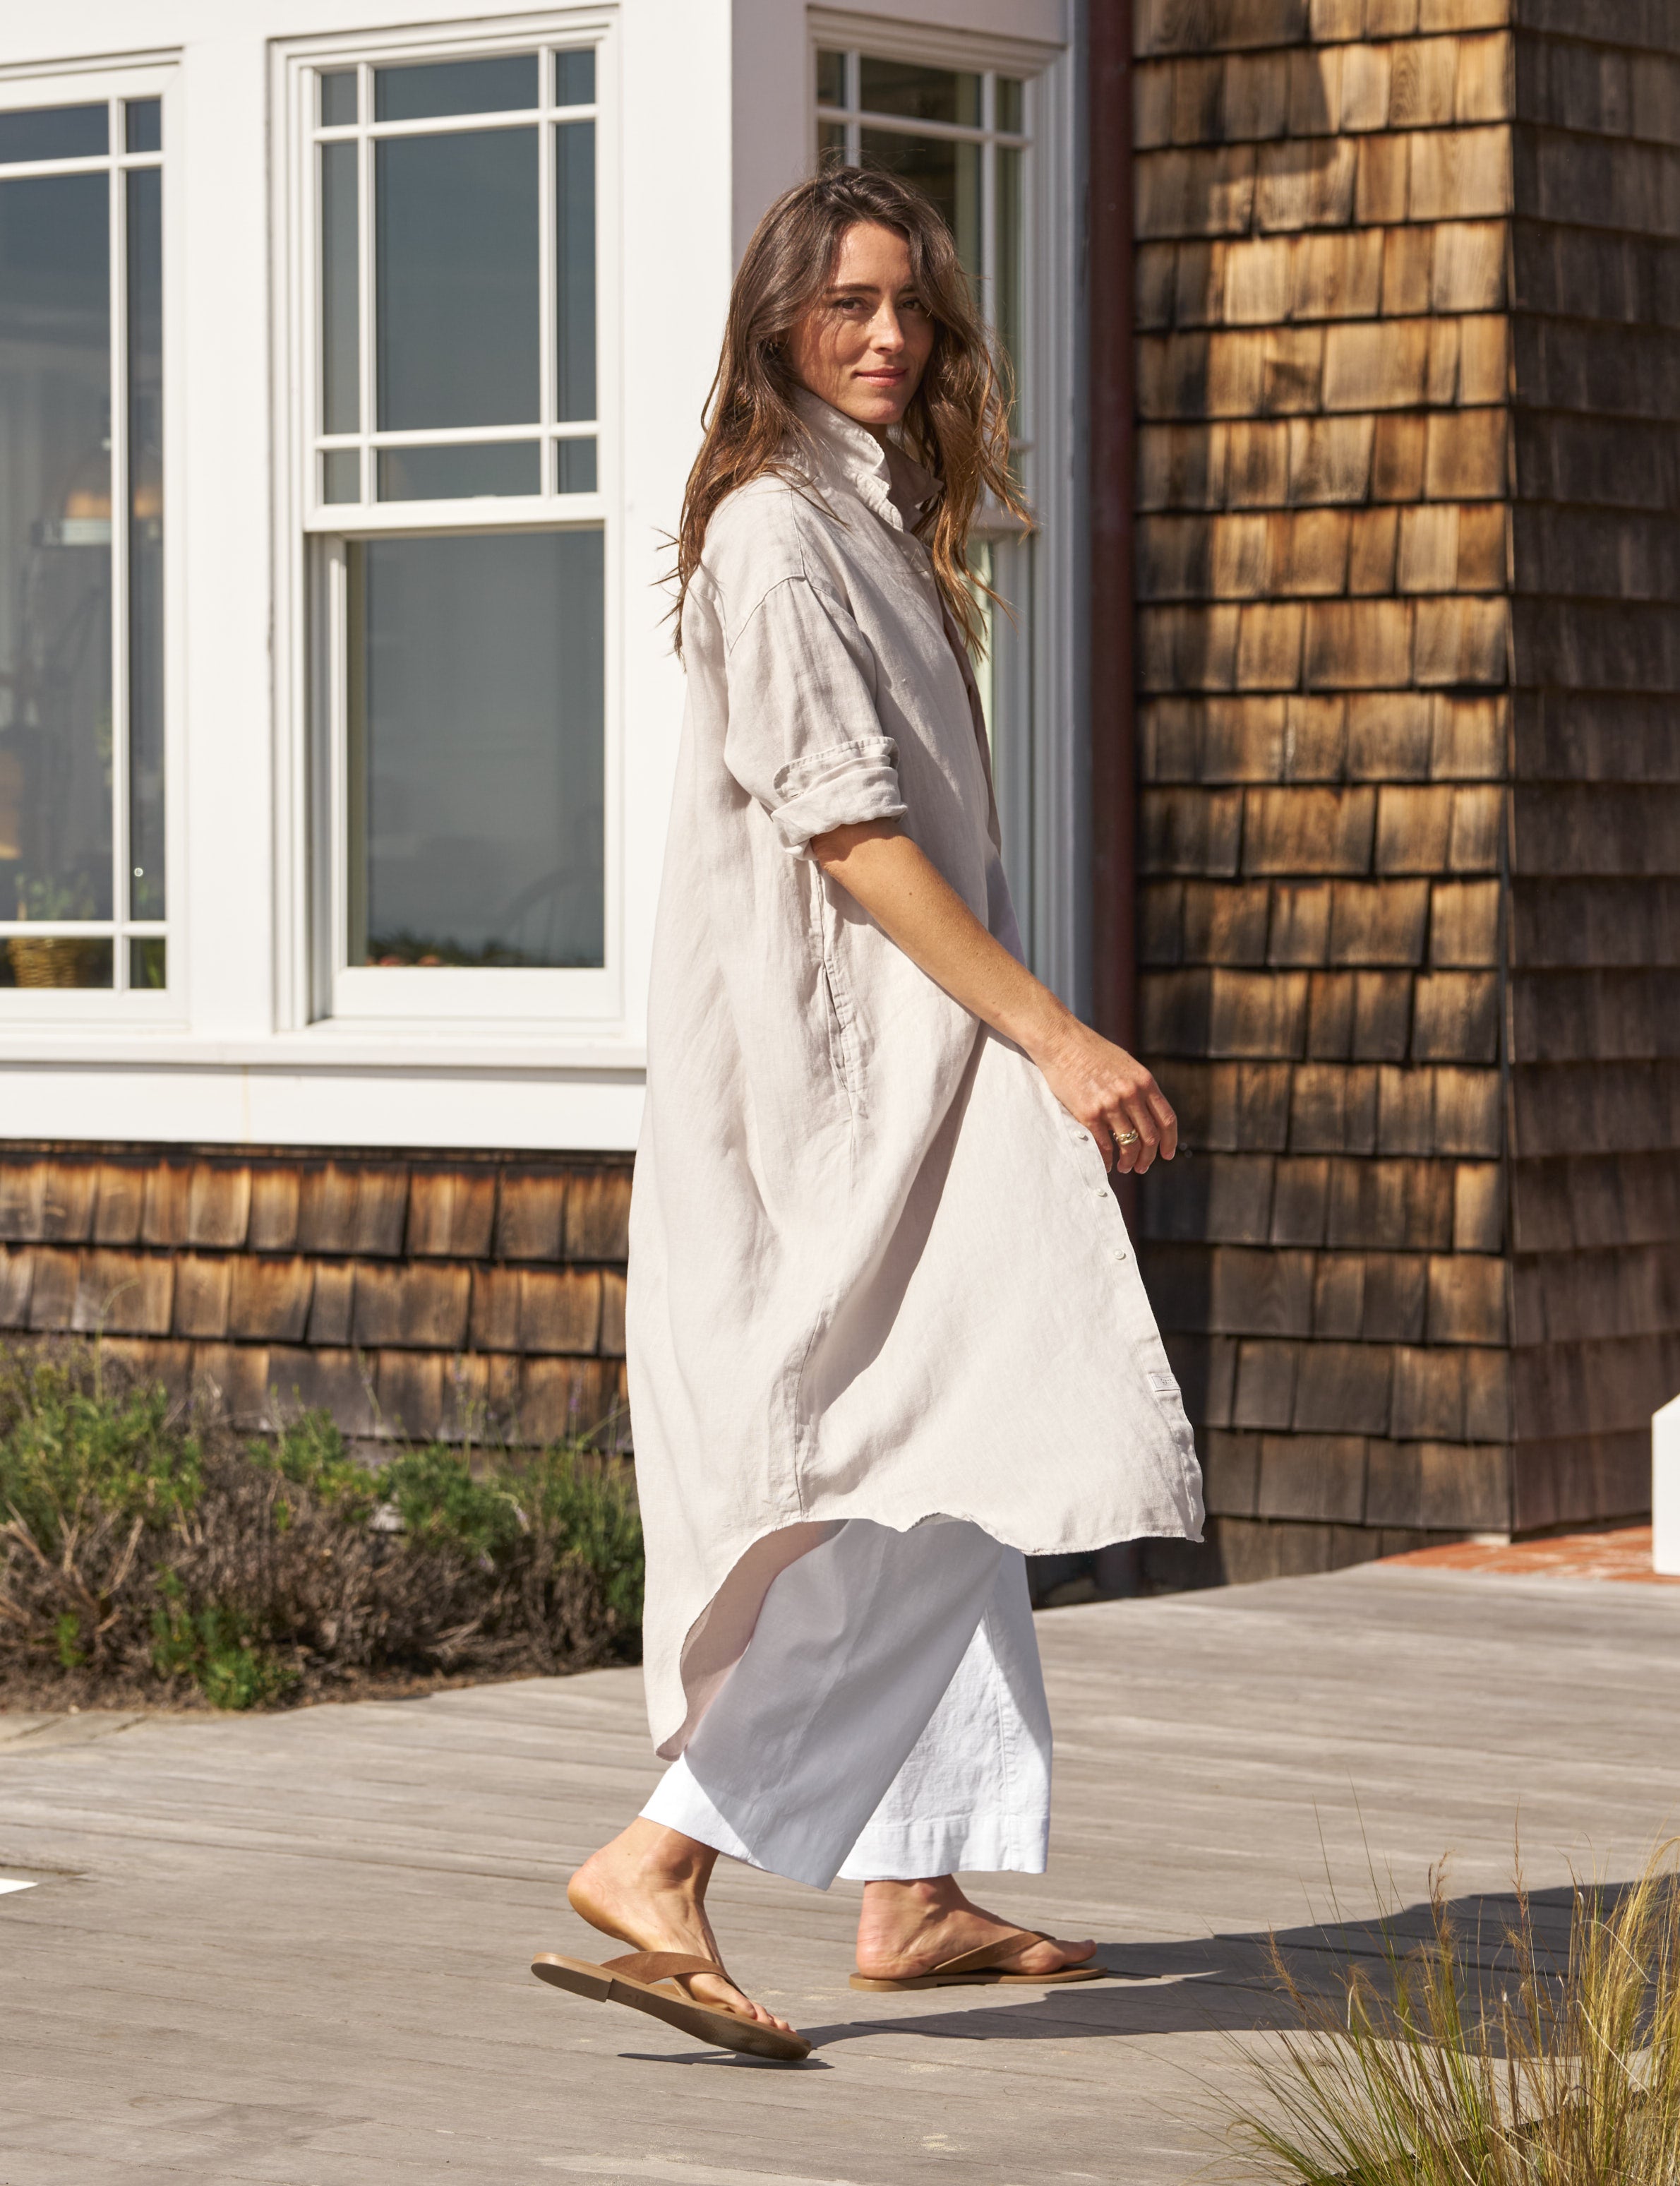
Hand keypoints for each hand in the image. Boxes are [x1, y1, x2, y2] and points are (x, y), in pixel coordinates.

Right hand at [1030, 1018, 1177, 1173]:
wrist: (1060, 1041)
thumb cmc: (1090, 1051)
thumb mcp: (1124, 1064)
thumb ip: (1137, 1087)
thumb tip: (1145, 1112)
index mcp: (1144, 1081)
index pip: (1166, 1119)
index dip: (1169, 1141)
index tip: (1166, 1154)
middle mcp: (1132, 1094)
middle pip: (1150, 1137)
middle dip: (1148, 1157)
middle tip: (1142, 1166)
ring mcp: (1111, 1105)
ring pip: (1129, 1145)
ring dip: (1129, 1161)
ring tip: (1125, 1167)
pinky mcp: (1089, 1113)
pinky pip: (1104, 1145)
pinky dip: (1107, 1159)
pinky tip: (1106, 1163)